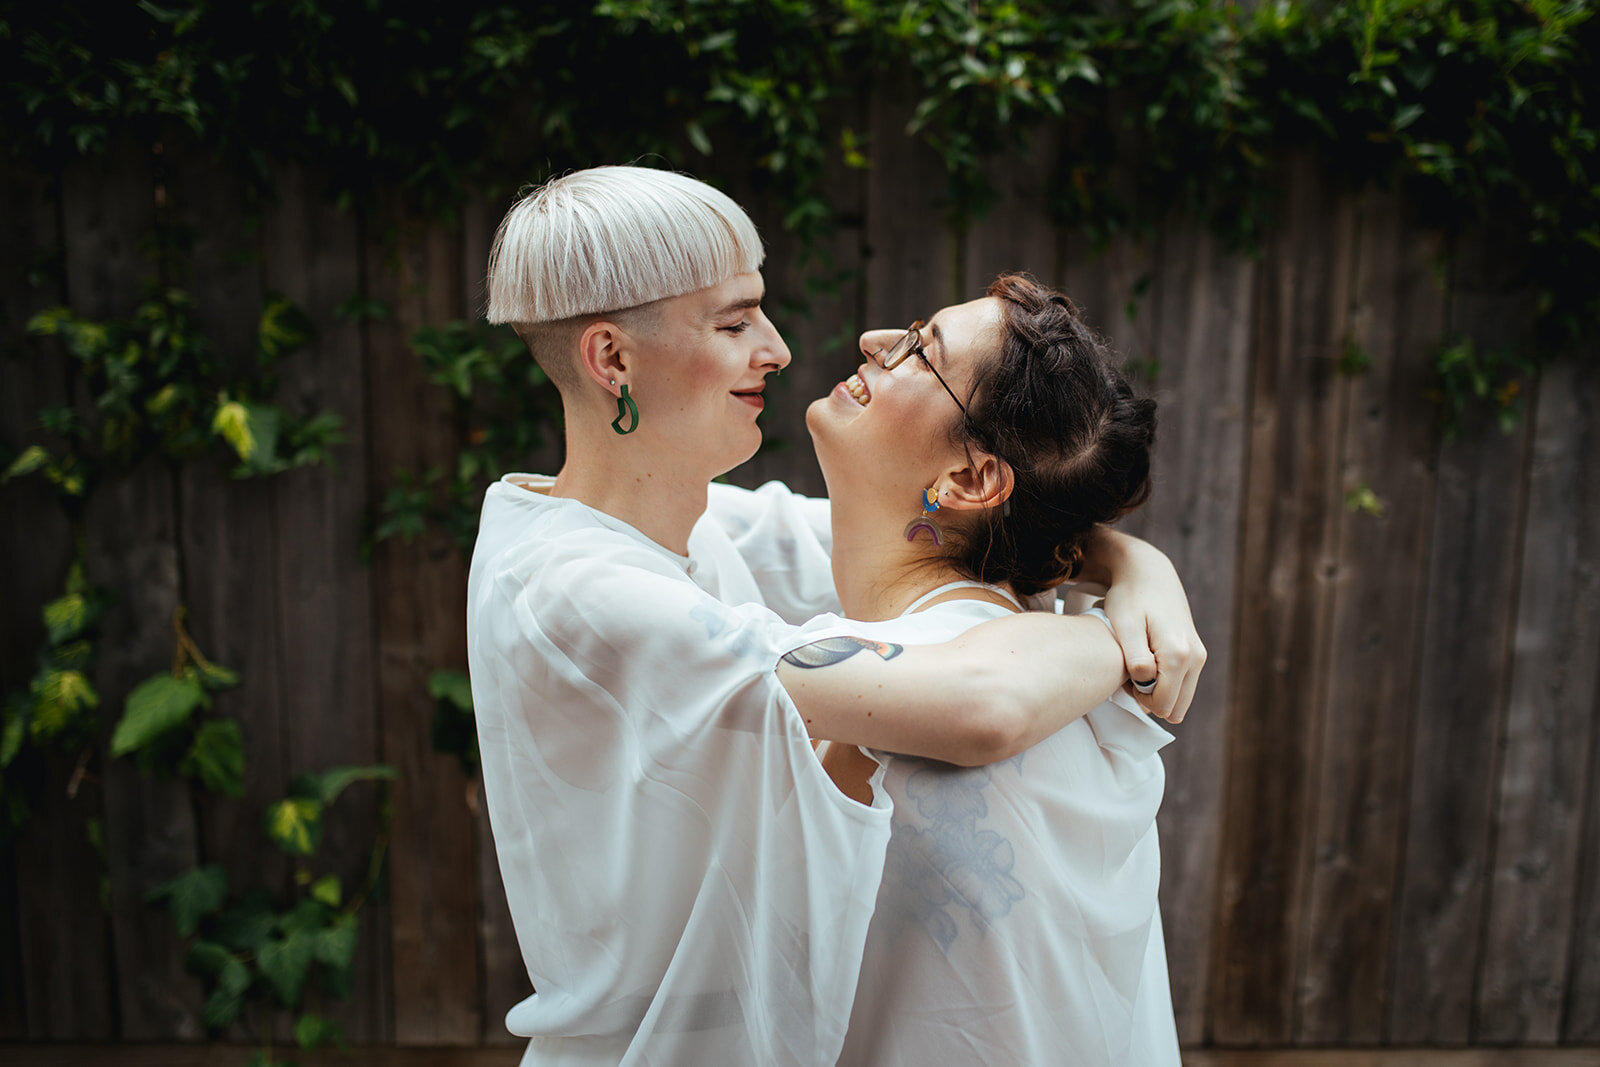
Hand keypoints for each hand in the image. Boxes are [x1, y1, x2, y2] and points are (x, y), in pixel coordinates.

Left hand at [1095, 532, 1205, 722]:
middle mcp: (1196, 658)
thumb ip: (1136, 659)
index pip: (1162, 705)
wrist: (1148, 572)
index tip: (1125, 676)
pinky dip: (1164, 682)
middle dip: (1149, 699)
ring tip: (1138, 665)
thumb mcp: (1125, 626)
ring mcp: (1199, 656)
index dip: (1139, 698)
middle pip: (1174, 709)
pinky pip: (1182, 686)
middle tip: (1131, 671)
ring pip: (1180, 700)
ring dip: (1157, 692)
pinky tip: (1148, 661)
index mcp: (1179, 654)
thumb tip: (1147, 686)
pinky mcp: (1197, 654)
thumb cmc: (1130, 597)